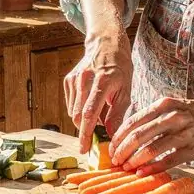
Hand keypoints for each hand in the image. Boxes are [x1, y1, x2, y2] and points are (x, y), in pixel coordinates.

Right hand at [63, 27, 132, 154]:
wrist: (106, 44)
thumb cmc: (120, 68)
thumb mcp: (126, 90)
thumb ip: (118, 114)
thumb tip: (112, 136)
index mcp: (102, 81)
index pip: (89, 113)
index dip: (86, 133)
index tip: (84, 149)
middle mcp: (85, 79)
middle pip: (78, 116)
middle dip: (86, 130)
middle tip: (99, 134)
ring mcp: (74, 79)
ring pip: (73, 112)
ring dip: (85, 119)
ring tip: (100, 110)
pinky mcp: (68, 80)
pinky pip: (71, 105)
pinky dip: (80, 110)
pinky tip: (92, 102)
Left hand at [109, 93, 193, 172]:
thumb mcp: (174, 107)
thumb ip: (155, 118)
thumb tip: (132, 136)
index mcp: (163, 105)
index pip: (132, 122)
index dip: (118, 138)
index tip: (111, 149)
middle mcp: (171, 117)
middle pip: (137, 136)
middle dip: (122, 151)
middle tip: (115, 162)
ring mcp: (182, 133)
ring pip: (150, 149)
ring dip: (134, 161)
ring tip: (126, 168)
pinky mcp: (192, 148)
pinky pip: (167, 160)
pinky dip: (152, 168)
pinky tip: (142, 173)